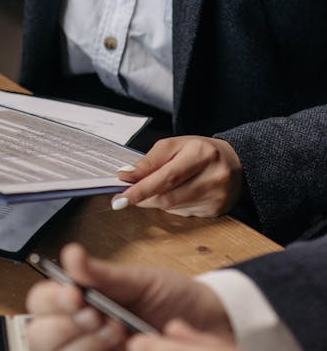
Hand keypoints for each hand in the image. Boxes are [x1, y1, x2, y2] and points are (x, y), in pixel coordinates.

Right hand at [26, 243, 232, 350]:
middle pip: (41, 336)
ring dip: (86, 345)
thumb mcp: (140, 282)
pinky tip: (128, 346)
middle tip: (102, 317)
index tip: (76, 295)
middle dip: (69, 327)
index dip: (51, 300)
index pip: (40, 302)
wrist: (212, 327)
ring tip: (118, 330)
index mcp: (78, 302)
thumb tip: (70, 254)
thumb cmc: (173, 300)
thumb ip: (103, 275)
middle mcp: (78, 332)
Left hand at [111, 136, 242, 216]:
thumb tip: (127, 175)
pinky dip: (172, 206)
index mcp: (201, 154)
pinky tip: (176, 194)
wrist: (237, 163)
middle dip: (143, 197)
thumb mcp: (175, 145)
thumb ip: (151, 160)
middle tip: (125, 197)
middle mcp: (213, 177)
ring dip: (156, 201)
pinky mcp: (217, 211)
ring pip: (173, 208)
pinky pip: (183, 213)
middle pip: (169, 196)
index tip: (121, 197)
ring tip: (153, 190)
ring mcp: (217, 197)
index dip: (141, 189)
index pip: (166, 176)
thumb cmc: (201, 151)